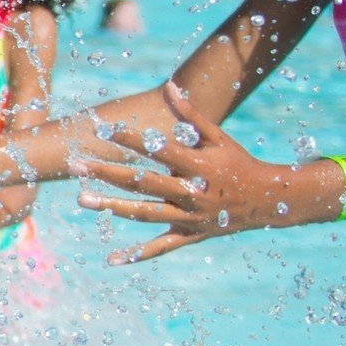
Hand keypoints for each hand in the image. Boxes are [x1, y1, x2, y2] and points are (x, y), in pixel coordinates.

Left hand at [70, 83, 284, 263]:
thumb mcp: (218, 137)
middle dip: (108, 173)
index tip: (104, 129)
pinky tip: (112, 259)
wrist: (267, 200)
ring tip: (81, 198)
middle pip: (143, 183)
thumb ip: (191, 115)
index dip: (131, 140)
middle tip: (77, 165)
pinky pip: (161, 247)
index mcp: (198, 166)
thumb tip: (169, 86)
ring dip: (112, 206)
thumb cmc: (238, 162)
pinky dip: (138, 255)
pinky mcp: (190, 235)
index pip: (159, 151)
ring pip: (145, 214)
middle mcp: (191, 193)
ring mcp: (189, 218)